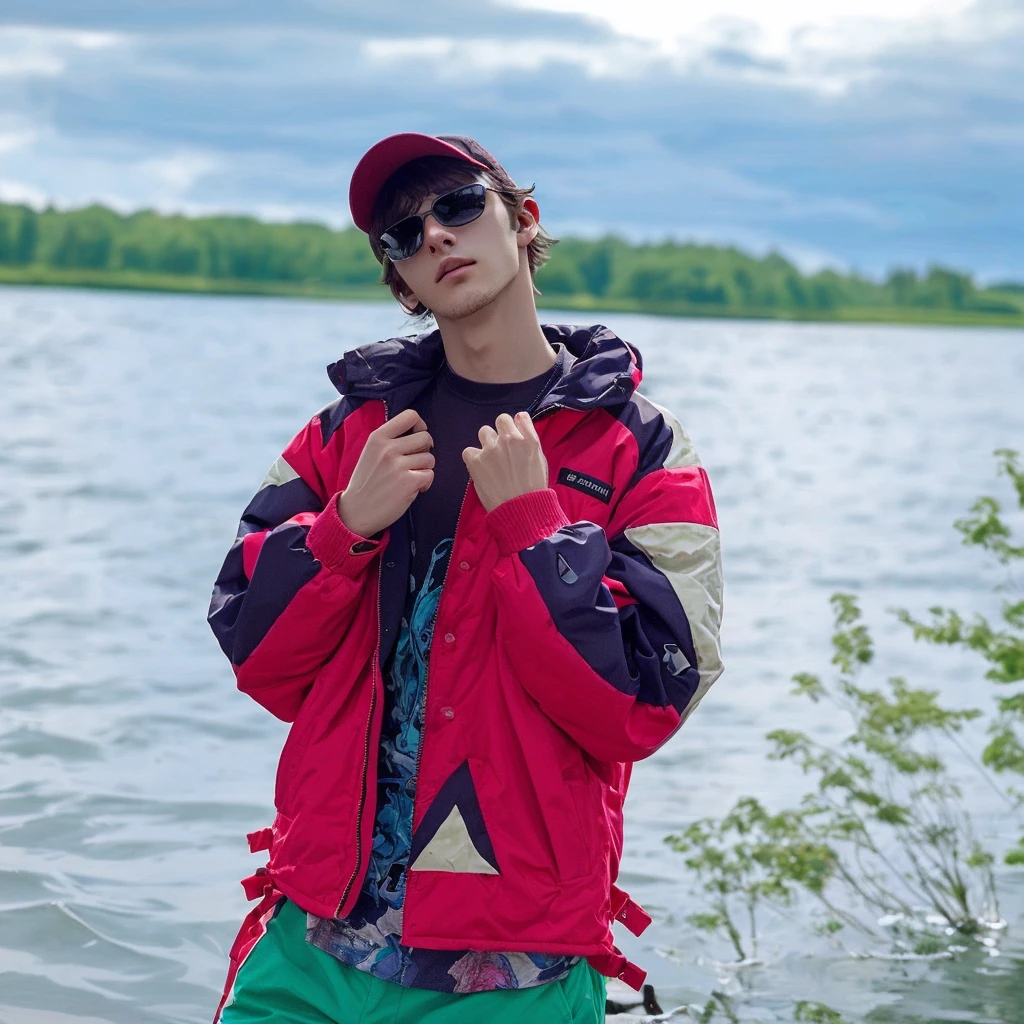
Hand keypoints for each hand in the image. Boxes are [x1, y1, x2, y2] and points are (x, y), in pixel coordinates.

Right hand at [336, 409, 433, 537]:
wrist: (355, 511)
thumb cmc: (367, 482)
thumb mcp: (371, 452)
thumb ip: (391, 440)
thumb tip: (419, 432)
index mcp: (378, 437)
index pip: (410, 415)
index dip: (420, 426)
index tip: (417, 438)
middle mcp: (388, 448)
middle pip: (425, 437)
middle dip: (425, 451)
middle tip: (414, 462)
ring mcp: (398, 465)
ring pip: (430, 458)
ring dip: (425, 469)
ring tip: (411, 477)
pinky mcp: (408, 482)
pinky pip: (430, 475)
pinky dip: (426, 483)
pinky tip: (414, 488)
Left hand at [462, 411, 548, 512]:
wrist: (521, 511)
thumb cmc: (534, 489)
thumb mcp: (540, 460)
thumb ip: (530, 442)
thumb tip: (519, 428)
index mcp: (528, 439)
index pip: (519, 417)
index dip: (515, 427)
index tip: (514, 436)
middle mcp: (509, 439)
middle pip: (500, 420)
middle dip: (501, 433)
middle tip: (502, 450)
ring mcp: (491, 448)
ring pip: (484, 432)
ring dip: (487, 443)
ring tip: (491, 461)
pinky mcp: (475, 460)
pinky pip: (469, 451)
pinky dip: (473, 459)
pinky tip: (480, 470)